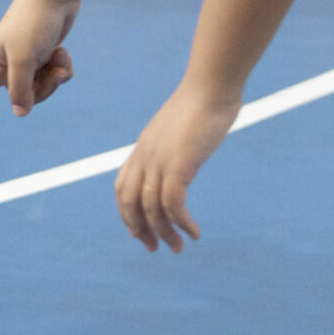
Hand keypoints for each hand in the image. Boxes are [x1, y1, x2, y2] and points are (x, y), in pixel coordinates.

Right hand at [0, 0, 79, 148]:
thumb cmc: (33, 21)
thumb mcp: (24, 57)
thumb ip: (21, 88)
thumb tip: (21, 113)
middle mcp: (6, 66)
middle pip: (24, 100)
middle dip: (42, 89)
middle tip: (50, 70)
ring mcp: (27, 61)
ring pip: (43, 89)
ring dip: (55, 77)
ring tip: (59, 56)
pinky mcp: (44, 55)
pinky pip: (55, 76)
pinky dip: (62, 66)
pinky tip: (63, 50)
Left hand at [115, 83, 239, 251]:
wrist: (211, 86)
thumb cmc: (203, 103)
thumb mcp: (180, 130)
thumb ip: (176, 147)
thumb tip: (184, 160)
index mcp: (144, 148)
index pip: (122, 187)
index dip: (127, 213)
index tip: (138, 232)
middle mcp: (146, 156)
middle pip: (130, 202)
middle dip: (140, 229)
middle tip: (156, 248)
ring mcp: (160, 160)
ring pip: (151, 208)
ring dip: (164, 232)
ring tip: (178, 247)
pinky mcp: (179, 163)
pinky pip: (173, 203)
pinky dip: (181, 222)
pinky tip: (193, 231)